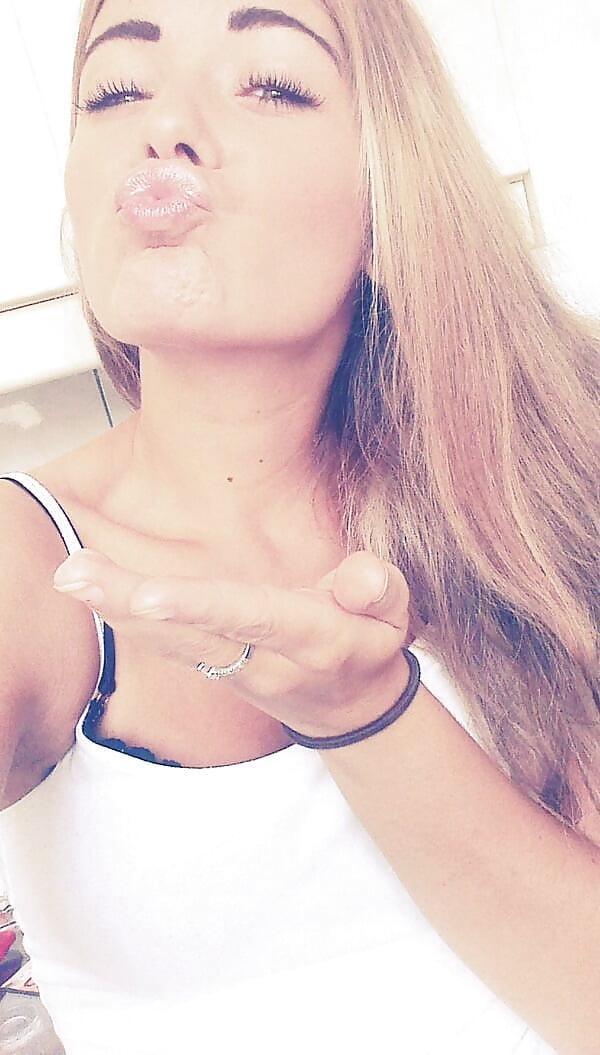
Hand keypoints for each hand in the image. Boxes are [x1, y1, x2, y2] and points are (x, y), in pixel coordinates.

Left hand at [52, 549, 414, 737]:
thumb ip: (381, 589)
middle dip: (131, 604)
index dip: (201, 607)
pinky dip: (126, 618)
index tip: (149, 596)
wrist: (351, 709)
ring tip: (70, 574)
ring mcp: (235, 670)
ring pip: (170, 642)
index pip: (253, 617)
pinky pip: (167, 646)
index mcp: (313, 638)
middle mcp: (265, 660)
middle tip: (73, 574)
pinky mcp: (215, 669)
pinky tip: (93, 589)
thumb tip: (358, 578)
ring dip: (116, 608)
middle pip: (192, 633)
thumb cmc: (370, 645)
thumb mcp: (399, 615)